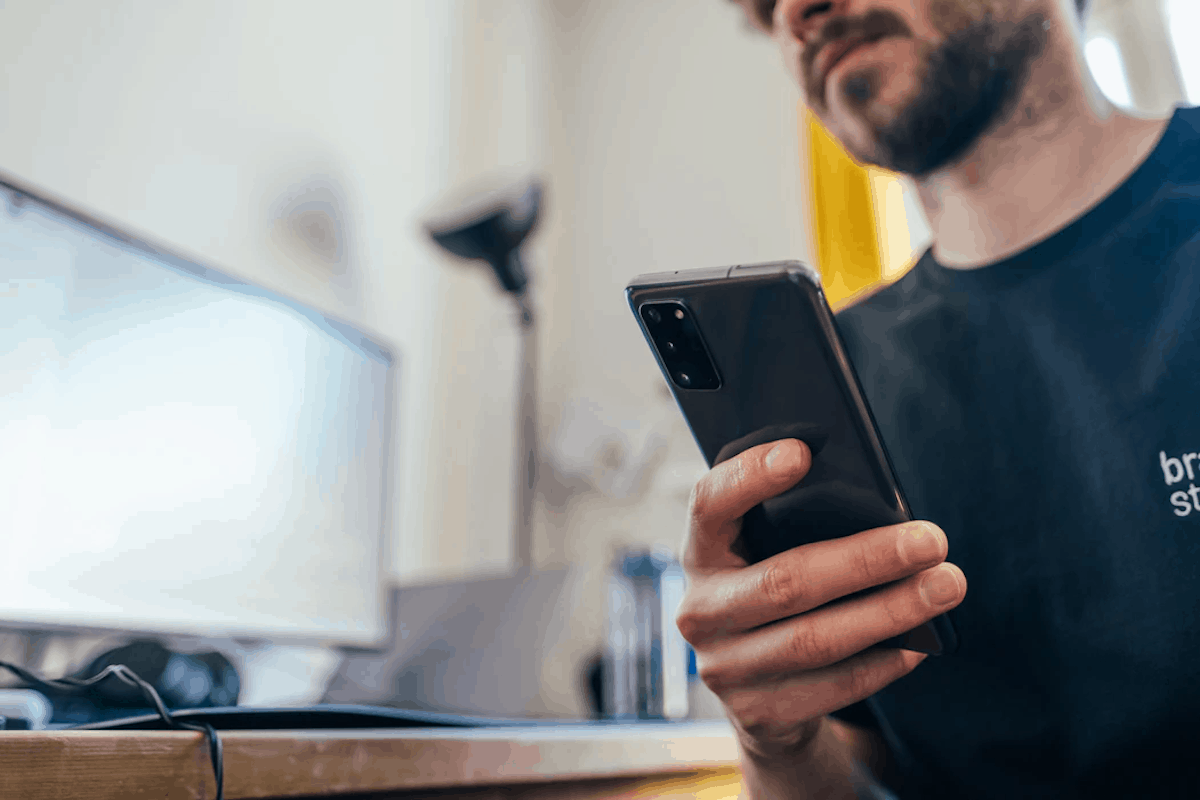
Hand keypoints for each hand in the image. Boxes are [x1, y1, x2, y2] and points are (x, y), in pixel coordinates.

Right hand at [675, 439, 965, 760]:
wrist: (751, 690)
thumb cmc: (773, 591)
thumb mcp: (764, 552)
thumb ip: (795, 525)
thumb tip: (881, 506)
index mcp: (701, 552)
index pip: (709, 504)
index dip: (749, 477)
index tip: (802, 451)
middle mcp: (700, 610)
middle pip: (785, 582)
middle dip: (866, 558)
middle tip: (931, 540)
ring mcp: (725, 667)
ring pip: (817, 639)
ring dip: (891, 611)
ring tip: (946, 586)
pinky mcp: (758, 712)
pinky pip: (834, 685)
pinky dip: (884, 661)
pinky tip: (920, 642)